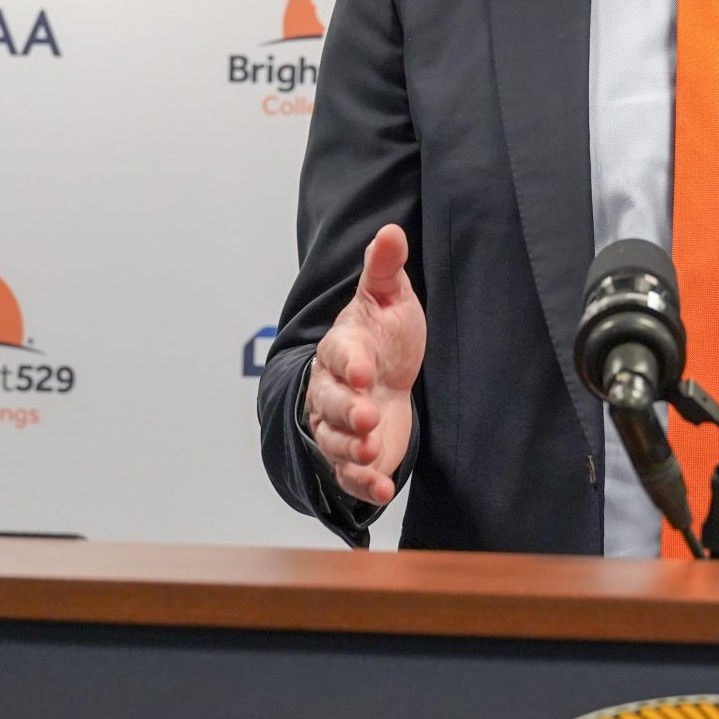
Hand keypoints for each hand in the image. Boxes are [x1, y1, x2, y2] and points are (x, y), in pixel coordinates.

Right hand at [306, 224, 425, 505]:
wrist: (388, 376)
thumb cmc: (385, 336)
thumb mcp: (390, 298)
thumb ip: (385, 269)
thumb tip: (391, 230)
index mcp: (342, 349)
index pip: (338, 355)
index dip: (349, 363)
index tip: (365, 369)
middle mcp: (332, 390)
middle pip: (328, 403)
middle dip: (347, 411)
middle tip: (369, 416)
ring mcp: (340, 425)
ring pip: (334, 440)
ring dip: (352, 448)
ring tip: (374, 451)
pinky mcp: (354, 456)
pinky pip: (349, 473)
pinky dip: (363, 483)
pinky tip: (383, 488)